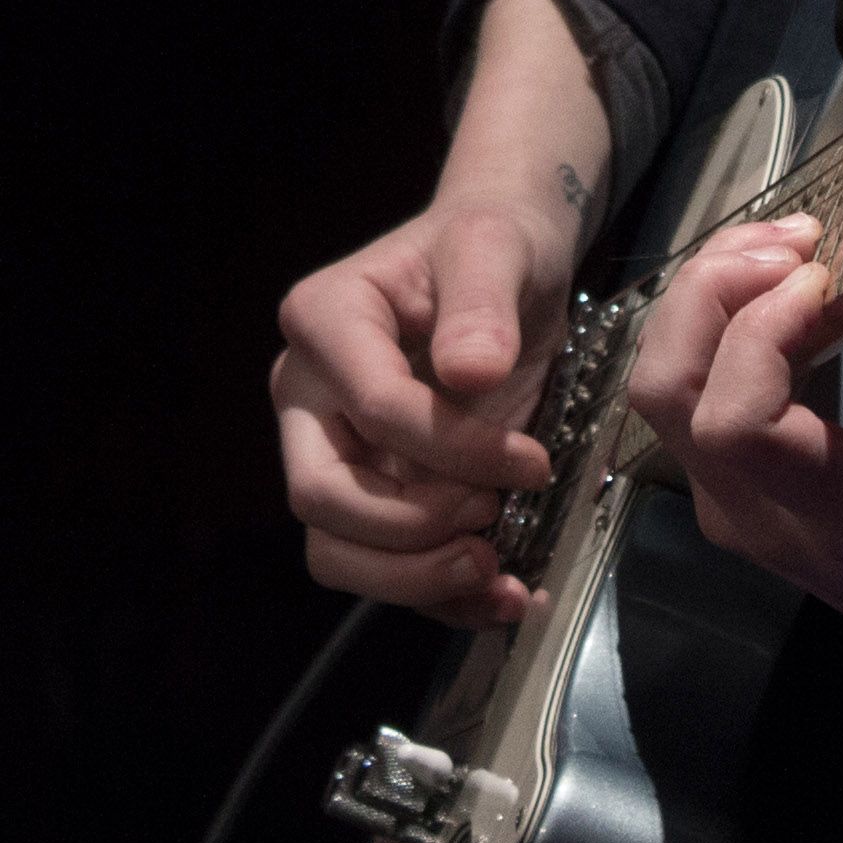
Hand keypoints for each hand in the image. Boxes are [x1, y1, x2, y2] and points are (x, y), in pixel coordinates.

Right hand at [271, 186, 575, 632]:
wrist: (509, 270)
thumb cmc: (493, 245)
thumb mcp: (497, 248)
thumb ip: (481, 301)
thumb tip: (469, 371)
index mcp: (324, 323)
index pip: (374, 411)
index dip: (456, 451)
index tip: (533, 461)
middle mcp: (309, 397)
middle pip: (323, 498)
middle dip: (412, 530)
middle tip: (492, 522)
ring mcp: (334, 452)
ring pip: (337, 552)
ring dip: (417, 580)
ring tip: (497, 574)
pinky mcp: (372, 495)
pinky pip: (383, 570)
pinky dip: (440, 597)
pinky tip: (505, 593)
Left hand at [623, 225, 842, 683]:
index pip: (736, 424)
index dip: (756, 331)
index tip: (823, 275)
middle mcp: (763, 520)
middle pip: (668, 392)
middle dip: (712, 290)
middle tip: (799, 239)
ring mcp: (735, 508)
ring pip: (662, 389)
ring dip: (707, 299)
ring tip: (789, 249)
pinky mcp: (733, 490)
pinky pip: (685, 397)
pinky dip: (713, 325)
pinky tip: (777, 288)